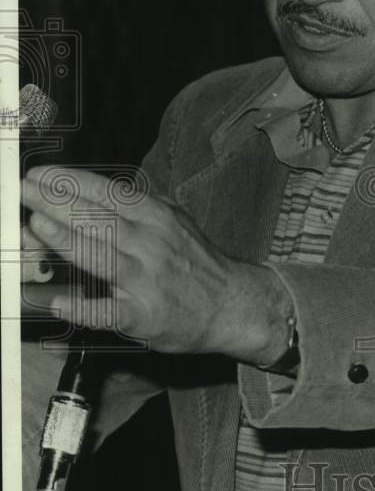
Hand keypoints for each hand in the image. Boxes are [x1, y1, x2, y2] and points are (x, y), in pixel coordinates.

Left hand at [21, 166, 292, 364]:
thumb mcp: (173, 221)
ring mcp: (147, 280)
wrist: (233, 304)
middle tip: (25, 191)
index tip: (41, 175)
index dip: (72, 182)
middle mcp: (151, 244)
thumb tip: (90, 194)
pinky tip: (58, 302)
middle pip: (99, 219)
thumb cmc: (196, 262)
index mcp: (156, 217)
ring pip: (101, 257)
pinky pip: (108, 311)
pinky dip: (83, 307)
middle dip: (57, 203)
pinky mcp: (144, 315)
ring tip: (36, 225)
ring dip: (66, 240)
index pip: (108, 193)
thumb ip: (136, 208)